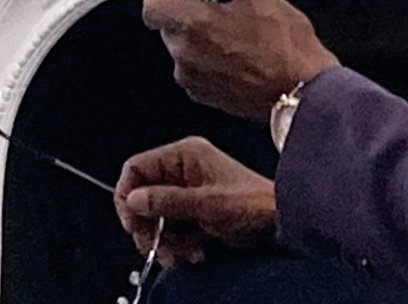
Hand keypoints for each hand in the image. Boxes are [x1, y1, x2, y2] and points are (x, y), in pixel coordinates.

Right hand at [115, 136, 275, 265]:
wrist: (280, 221)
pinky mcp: (193, 210)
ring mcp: (188, 189)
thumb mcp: (207, 203)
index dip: (128, 196)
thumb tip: (134, 200)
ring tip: (183, 253)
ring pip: (155, 218)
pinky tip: (194, 252)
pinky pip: (170, 229)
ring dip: (164, 242)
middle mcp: (184, 168)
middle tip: (157, 246)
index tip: (132, 224)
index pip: (136, 167)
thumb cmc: (253, 203)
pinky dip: (177, 245)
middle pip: (142, 197)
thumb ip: (168, 201)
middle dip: (148, 227)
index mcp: (186, 154)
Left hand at [142, 0, 336, 118]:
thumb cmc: (285, 49)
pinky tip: (239, 58)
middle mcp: (185, 55)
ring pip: (184, 52)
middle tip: (218, 13)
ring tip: (235, 37)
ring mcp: (193, 80)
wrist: (299, 89)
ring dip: (201, 43)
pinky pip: (197, 72)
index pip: (152, 7)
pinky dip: (211, 64)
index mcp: (193, 24)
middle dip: (190, 20)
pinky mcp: (204, 98)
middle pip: (169, 29)